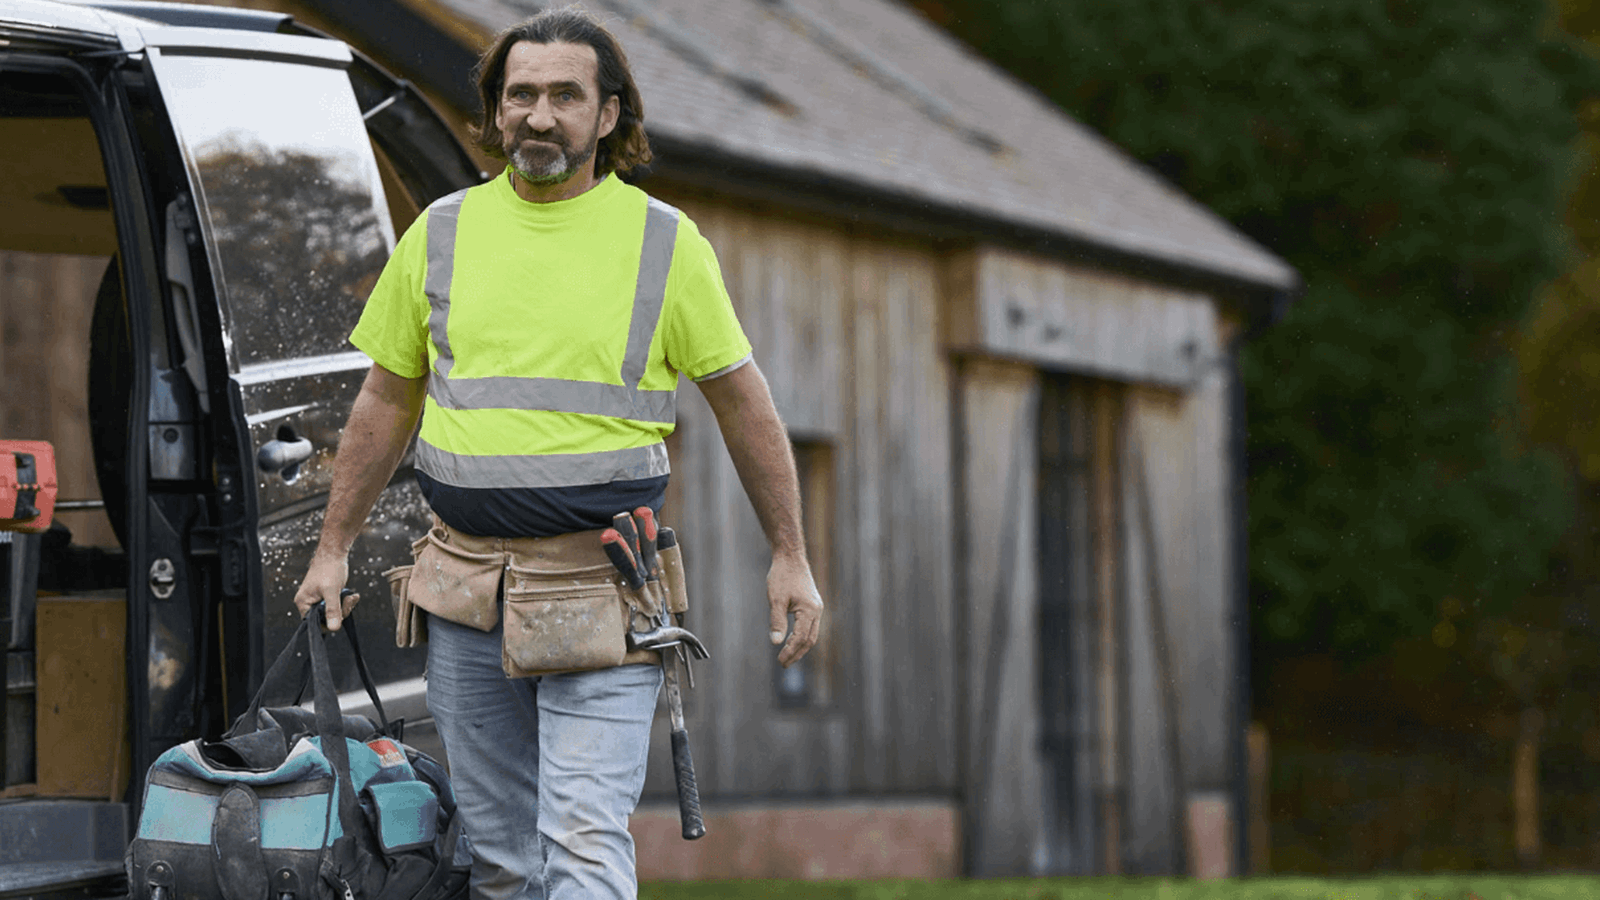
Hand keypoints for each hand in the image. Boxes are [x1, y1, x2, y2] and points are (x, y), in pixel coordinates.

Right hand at [294, 552, 357, 630]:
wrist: (334, 552)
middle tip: (349, 601)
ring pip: (333, 612)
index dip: (329, 622)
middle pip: (325, 619)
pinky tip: (353, 595)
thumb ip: (333, 610)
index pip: (315, 624)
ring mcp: (317, 599)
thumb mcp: (332, 591)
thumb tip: (333, 628)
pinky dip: (345, 602)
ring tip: (352, 596)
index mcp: (304, 603)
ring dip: (345, 606)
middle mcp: (308, 603)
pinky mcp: (326, 596)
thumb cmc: (329, 568)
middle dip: (341, 612)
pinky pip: (336, 605)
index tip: (341, 614)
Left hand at [767, 552, 822, 667]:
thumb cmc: (782, 576)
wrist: (790, 557)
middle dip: (797, 653)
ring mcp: (816, 607)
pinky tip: (791, 640)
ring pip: (811, 634)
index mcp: (809, 610)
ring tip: (787, 656)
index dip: (791, 651)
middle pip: (809, 639)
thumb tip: (776, 643)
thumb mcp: (776, 599)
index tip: (780, 661)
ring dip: (800, 646)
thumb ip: (777, 621)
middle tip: (783, 664)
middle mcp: (816, 610)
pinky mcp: (812, 604)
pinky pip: (809, 626)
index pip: (801, 638)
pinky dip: (801, 636)